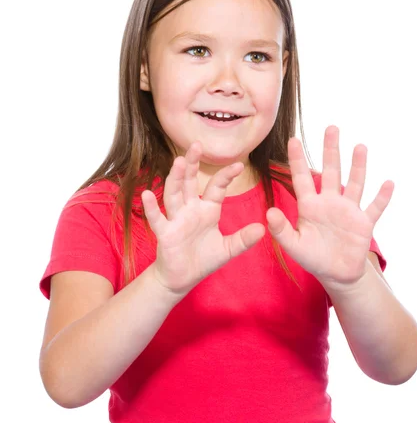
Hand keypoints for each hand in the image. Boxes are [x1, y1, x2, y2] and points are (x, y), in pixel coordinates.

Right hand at [141, 141, 265, 295]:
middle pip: (189, 182)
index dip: (226, 176)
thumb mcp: (227, 250)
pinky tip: (148, 194)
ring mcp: (176, 219)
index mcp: (207, 210)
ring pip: (174, 194)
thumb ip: (243, 239)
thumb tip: (262, 228)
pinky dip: (152, 207)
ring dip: (175, 178)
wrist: (183, 278)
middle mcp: (190, 209)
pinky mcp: (165, 233)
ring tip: (178, 161)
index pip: (216, 188)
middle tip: (196, 145)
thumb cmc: (203, 259)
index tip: (239, 165)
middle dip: (192, 164)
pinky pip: (158, 218)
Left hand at [266, 126, 393, 290]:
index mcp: (310, 206)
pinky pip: (375, 208)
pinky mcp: (364, 223)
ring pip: (354, 183)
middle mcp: (330, 203)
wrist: (335, 274)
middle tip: (331, 128)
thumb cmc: (312, 258)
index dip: (297, 160)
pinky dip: (382, 197)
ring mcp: (348, 211)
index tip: (293, 139)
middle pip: (331, 171)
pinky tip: (389, 183)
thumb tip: (268, 213)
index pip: (302, 178)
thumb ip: (281, 230)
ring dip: (358, 166)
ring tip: (360, 146)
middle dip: (330, 150)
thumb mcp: (293, 245)